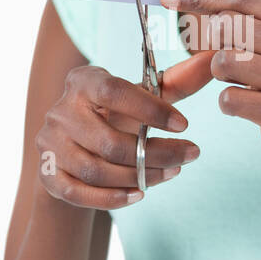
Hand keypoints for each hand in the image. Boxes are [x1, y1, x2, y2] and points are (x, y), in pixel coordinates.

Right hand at [36, 53, 211, 207]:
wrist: (77, 146)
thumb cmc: (115, 114)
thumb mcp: (142, 97)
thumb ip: (176, 82)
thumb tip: (212, 61)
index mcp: (83, 82)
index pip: (115, 92)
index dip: (151, 109)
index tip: (185, 124)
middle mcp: (60, 111)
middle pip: (109, 142)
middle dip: (156, 154)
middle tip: (189, 155)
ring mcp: (50, 144)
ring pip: (97, 171)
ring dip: (140, 177)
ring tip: (172, 173)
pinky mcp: (47, 175)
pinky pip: (80, 193)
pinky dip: (112, 198)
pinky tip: (140, 193)